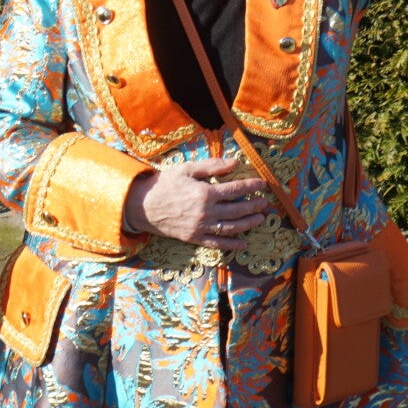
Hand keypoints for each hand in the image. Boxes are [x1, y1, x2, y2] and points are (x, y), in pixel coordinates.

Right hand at [124, 157, 269, 249]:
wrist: (142, 206)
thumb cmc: (164, 184)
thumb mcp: (185, 169)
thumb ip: (211, 166)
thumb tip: (234, 162)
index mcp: (204, 193)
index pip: (235, 190)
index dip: (251, 186)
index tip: (262, 184)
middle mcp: (206, 212)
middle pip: (238, 210)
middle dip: (254, 205)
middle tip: (265, 202)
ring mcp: (201, 227)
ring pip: (232, 227)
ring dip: (249, 223)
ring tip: (260, 219)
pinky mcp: (194, 238)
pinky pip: (217, 243)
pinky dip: (232, 244)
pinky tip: (243, 243)